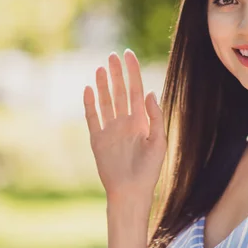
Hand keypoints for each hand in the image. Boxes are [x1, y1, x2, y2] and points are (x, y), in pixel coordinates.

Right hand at [83, 49, 166, 203]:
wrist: (130, 192)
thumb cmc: (148, 170)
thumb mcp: (159, 142)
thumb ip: (155, 117)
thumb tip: (149, 93)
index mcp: (141, 121)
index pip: (136, 90)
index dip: (133, 72)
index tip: (129, 55)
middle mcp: (125, 122)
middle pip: (119, 92)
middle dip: (117, 73)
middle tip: (113, 55)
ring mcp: (110, 129)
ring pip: (106, 101)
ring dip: (103, 85)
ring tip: (101, 68)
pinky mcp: (97, 139)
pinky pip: (92, 117)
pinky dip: (89, 104)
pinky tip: (89, 89)